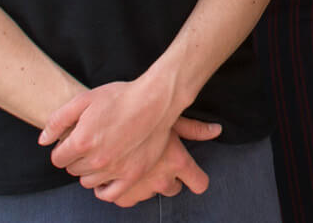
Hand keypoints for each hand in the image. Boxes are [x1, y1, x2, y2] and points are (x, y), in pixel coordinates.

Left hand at [38, 80, 217, 198]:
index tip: (73, 141)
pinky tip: (105, 177)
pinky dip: (103, 189)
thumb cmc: (120, 97)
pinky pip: (110, 194)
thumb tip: (43, 141)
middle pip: (73, 170)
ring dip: (89, 171)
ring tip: (100, 155)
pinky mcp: (132, 174)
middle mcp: (96, 159)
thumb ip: (58, 121)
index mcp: (81, 141)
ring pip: (88, 181)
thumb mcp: (84, 99)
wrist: (156, 100)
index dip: (63, 149)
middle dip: (76, 158)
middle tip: (90, 144)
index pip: (58, 159)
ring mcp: (115, 169)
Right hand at [90, 127, 216, 206]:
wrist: (95, 123)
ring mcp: (141, 189)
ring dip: (143, 183)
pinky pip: (125, 198)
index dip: (196, 180)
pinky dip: (121, 188)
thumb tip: (217, 130)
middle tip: (156, 162)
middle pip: (173, 189)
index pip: (199, 183)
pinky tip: (118, 172)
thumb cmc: (136, 115)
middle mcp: (161, 179)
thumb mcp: (167, 119)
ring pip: (148, 194)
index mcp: (177, 161)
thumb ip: (194, 128)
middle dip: (167, 179)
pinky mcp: (119, 194)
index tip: (192, 176)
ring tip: (134, 162)